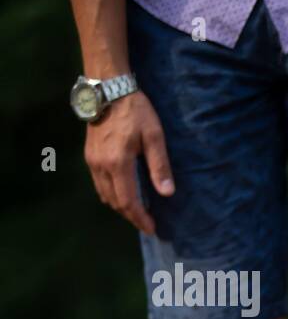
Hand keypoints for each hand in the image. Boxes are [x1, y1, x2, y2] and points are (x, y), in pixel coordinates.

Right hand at [83, 91, 173, 234]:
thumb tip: (167, 193)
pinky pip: (99, 184)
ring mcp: (92, 161)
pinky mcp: (90, 155)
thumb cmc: (136, 111)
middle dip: (132, 216)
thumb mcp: (154, 137)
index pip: (128, 201)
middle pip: (115, 202)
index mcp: (118, 163)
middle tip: (147, 224)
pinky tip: (124, 194)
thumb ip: (160, 166)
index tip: (152, 229)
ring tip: (138, 212)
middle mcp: (100, 166)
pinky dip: (112, 195)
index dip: (140, 218)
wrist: (108, 89)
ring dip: (121, 207)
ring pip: (105, 194)